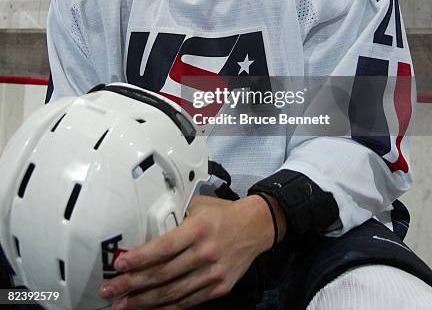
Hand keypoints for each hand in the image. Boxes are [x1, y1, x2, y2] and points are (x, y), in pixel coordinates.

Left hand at [99, 194, 275, 308]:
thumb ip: (174, 213)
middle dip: (132, 285)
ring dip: (144, 301)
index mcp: (198, 228)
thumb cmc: (222, 213)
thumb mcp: (197, 205)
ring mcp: (213, 273)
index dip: (140, 258)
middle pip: (163, 274)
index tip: (119, 265)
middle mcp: (205, 252)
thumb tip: (143, 220)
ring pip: (173, 293)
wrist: (256, 226)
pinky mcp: (219, 288)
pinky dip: (166, 308)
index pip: (164, 247)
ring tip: (122, 305)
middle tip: (109, 291)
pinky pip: (188, 302)